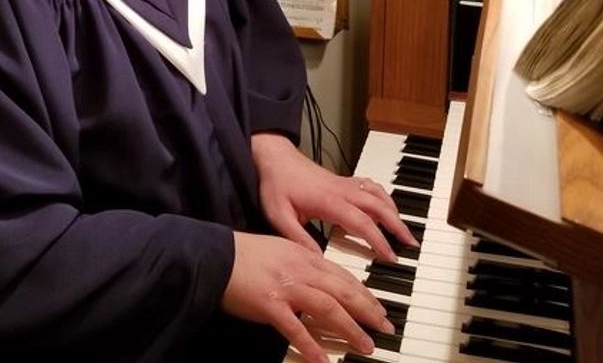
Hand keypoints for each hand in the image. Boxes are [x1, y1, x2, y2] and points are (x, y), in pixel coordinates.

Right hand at [221, 231, 393, 362]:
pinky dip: (311, 345)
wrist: (217, 256)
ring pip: (328, 308)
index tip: (379, 309)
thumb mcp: (281, 249)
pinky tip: (323, 360)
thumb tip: (322, 279)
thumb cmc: (246, 254)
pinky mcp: (270, 305)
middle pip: (343, 291)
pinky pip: (295, 328)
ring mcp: (286, 287)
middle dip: (368, 310)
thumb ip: (303, 263)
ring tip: (365, 346)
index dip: (364, 293)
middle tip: (385, 328)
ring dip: (350, 329)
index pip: (343, 275)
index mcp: (305, 256)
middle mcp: (300, 269)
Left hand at [250, 132, 416, 261]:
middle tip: (411, 244)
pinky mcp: (342, 180)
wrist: (274, 157)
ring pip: (377, 194)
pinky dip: (383, 196)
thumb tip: (318, 261)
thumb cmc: (276, 185)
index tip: (391, 257)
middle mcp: (342, 190)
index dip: (379, 241)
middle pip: (378, 206)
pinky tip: (386, 206)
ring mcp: (344, 183)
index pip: (362, 222)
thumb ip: (298, 238)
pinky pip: (370, 186)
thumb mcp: (279, 215)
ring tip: (404, 229)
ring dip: (393, 210)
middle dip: (397, 225)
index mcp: (329, 201)